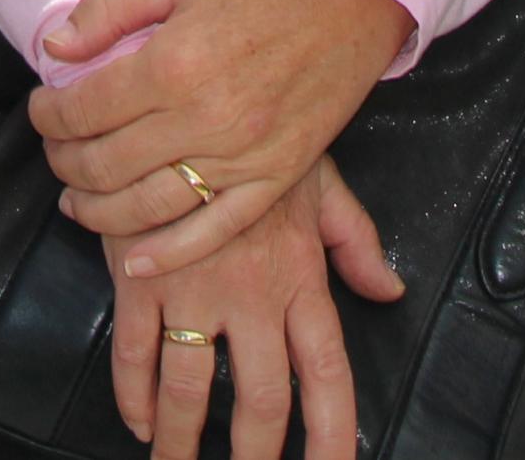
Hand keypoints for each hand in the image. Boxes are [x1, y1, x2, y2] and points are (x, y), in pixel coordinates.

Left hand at [32, 0, 412, 279]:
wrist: (352, 0)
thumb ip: (109, 8)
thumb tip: (56, 49)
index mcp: (173, 64)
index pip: (83, 110)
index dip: (49, 116)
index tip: (43, 110)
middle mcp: (203, 119)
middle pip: (105, 164)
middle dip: (64, 162)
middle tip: (56, 151)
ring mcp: (240, 157)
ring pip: (147, 207)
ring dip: (97, 211)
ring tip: (76, 200)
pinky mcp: (274, 179)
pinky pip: (212, 230)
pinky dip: (168, 254)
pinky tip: (134, 262)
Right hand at [108, 161, 400, 459]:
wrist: (187, 100)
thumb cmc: (257, 140)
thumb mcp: (319, 184)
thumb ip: (356, 242)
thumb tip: (391, 290)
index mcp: (300, 277)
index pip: (326, 373)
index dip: (332, 433)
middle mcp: (251, 294)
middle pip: (258, 399)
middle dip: (254, 455)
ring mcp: (192, 287)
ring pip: (188, 388)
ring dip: (181, 441)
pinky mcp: (140, 275)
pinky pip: (135, 353)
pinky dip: (133, 396)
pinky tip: (138, 421)